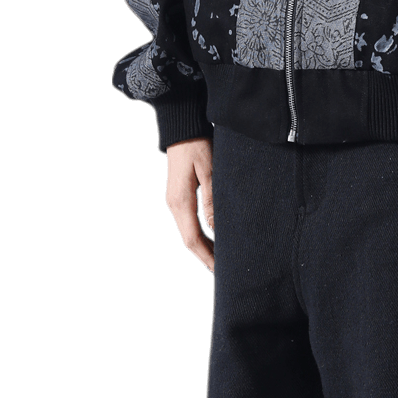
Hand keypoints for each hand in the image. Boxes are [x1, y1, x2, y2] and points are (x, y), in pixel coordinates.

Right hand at [165, 137, 214, 272]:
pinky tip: (212, 237)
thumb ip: (212, 202)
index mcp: (180, 202)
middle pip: (189, 240)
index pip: (192, 240)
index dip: (206, 257)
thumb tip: (216, 228)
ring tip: (220, 257)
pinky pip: (189, 222)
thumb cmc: (196, 146)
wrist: (182, 127)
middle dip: (205, 256)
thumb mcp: (209, 173)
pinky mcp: (179, 196)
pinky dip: (201, 234)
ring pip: (189, 232)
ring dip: (204, 246)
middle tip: (224, 268)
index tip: (219, 269)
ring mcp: (175, 201)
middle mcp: (174, 205)